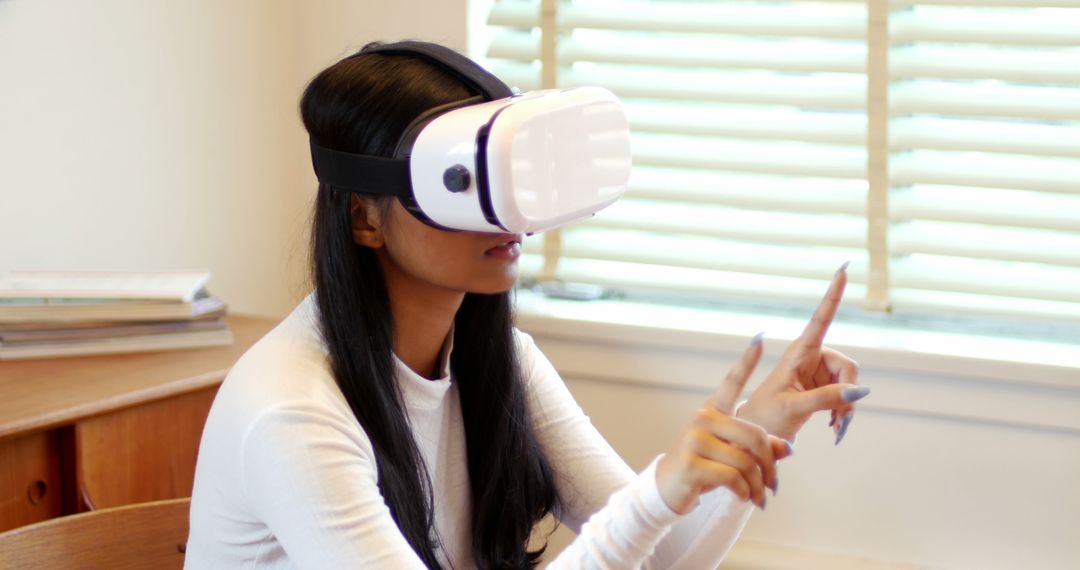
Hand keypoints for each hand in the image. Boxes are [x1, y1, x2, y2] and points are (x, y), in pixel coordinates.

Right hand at [656, 337, 794, 513]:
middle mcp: (702, 418)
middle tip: (774, 484)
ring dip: (758, 485)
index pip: (732, 382)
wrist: (668, 489)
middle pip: (755, 436)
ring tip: (758, 497)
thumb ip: (759, 448)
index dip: (746, 361)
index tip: (759, 338)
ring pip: (746, 461)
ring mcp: (695, 439)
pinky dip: (745, 492)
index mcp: (713, 410)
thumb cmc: (704, 467)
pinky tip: (745, 498)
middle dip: (770, 464)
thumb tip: (786, 449)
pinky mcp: (691, 463)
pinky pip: (733, 477)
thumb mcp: (732, 455)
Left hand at [737, 264, 868, 443]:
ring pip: (851, 384)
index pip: (819, 319)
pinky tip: (833, 427)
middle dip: (849, 393)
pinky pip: (847, 396)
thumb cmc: (765, 416)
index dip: (832, 295)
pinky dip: (844, 412)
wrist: (757, 434)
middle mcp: (811, 357)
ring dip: (847, 407)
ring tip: (835, 427)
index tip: (842, 270)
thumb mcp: (793, 407)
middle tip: (840, 421)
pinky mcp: (823, 388)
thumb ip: (826, 398)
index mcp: (798, 353)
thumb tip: (861, 391)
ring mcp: (818, 373)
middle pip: (848, 367)